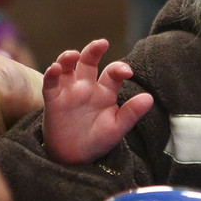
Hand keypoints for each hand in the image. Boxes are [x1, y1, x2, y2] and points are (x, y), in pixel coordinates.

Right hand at [41, 38, 153, 163]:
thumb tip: (149, 98)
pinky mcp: (53, 99)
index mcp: (105, 91)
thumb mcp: (117, 128)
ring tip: (73, 55)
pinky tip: (54, 68)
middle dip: (94, 50)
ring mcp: (69, 91)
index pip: (113, 73)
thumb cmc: (98, 141)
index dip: (119, 69)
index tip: (127, 72)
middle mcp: (87, 86)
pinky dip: (51, 74)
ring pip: (67, 66)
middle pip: (89, 61)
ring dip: (68, 57)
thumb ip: (132, 113)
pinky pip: (50, 82)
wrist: (74, 158)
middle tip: (102, 43)